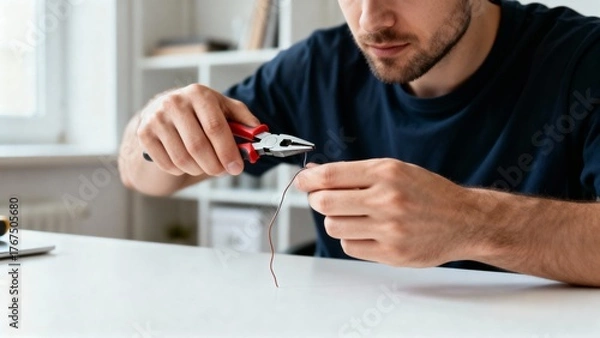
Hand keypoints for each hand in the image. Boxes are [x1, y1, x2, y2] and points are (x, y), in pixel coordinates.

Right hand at [137, 84, 259, 176]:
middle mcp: (175, 103)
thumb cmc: (201, 111)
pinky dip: (181, 170)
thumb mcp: (224, 108)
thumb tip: (260, 134)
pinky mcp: (144, 133)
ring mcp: (157, 118)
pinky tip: (188, 162)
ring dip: (199, 169)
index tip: (237, 168)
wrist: (165, 108)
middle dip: (215, 166)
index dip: (228, 151)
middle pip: (198, 146)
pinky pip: (168, 164)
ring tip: (207, 165)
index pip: (215, 127)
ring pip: (183, 159)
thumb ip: (244, 120)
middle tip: (223, 171)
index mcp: (199, 94)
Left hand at [294, 158, 484, 266]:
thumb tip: (314, 173)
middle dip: (318, 200)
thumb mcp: (396, 170)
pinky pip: (349, 246)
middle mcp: (387, 199)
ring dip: (336, 220)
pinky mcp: (391, 254)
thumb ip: (355, 173)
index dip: (308, 179)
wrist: (464, 221)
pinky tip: (368, 231)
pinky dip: (351, 238)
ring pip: (334, 226)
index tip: (301, 180)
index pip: (331, 176)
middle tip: (323, 198)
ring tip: (354, 216)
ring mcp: (390, 229)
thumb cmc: (428, 193)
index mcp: (387, 172)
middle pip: (325, 203)